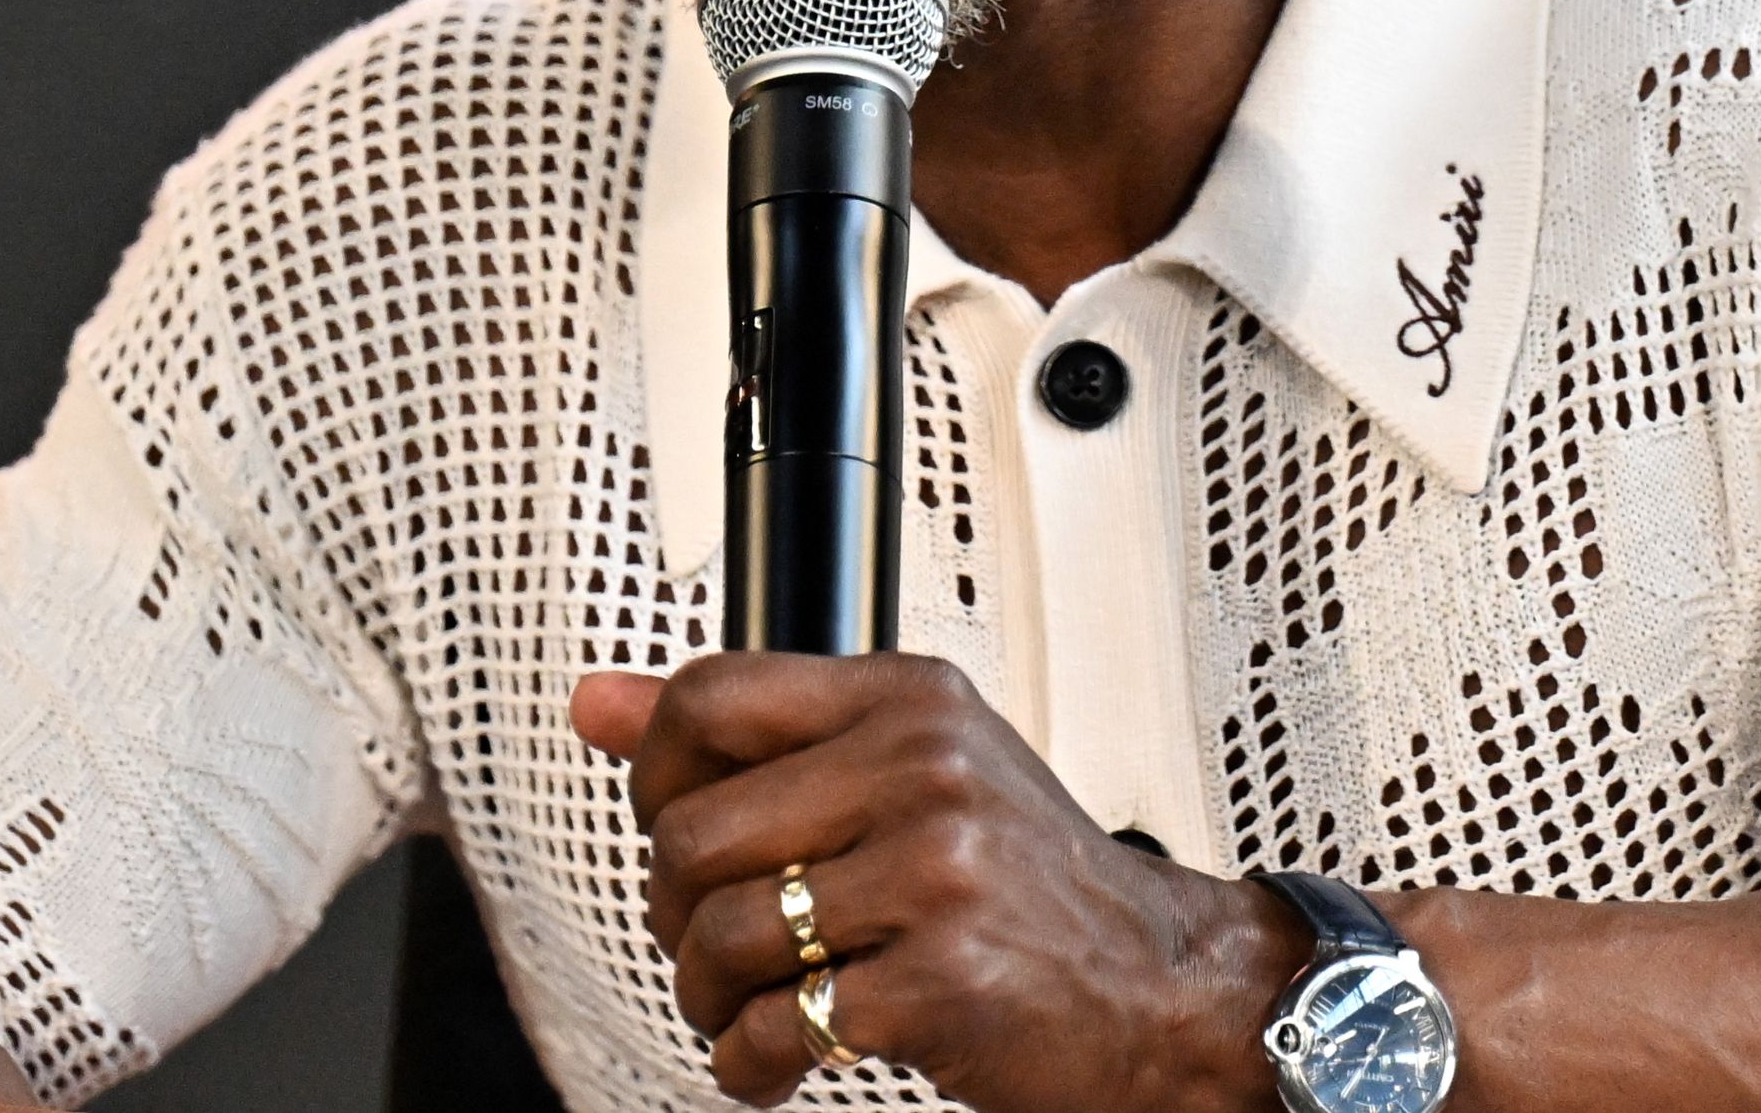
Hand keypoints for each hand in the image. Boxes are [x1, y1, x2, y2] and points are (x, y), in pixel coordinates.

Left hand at [572, 655, 1308, 1111]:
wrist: (1164, 988)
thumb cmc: (1033, 887)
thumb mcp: (910, 773)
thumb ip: (755, 738)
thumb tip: (595, 703)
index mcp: (910, 700)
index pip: (711, 696)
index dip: (654, 772)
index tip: (671, 825)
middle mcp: (924, 769)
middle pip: (692, 831)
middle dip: (673, 912)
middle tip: (713, 945)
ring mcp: (937, 873)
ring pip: (723, 934)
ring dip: (706, 996)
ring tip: (744, 1009)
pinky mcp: (939, 980)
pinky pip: (776, 1027)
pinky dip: (751, 1064)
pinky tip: (780, 1061)